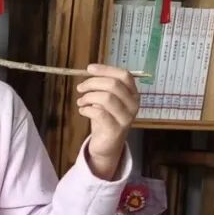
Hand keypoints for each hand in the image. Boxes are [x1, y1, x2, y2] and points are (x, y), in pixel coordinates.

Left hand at [76, 63, 139, 179]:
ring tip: (81, 101)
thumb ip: (103, 87)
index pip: (124, 75)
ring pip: (107, 98)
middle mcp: (133, 105)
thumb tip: (91, 71)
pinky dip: (86, 109)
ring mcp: (126, 118)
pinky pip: (99, 113)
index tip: (89, 68)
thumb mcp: (106, 101)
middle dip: (93, 83)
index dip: (106, 70)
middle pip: (114, 85)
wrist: (107, 145)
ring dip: (88, 97)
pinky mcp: (115, 130)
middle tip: (80, 88)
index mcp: (133, 94)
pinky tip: (82, 111)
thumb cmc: (106, 119)